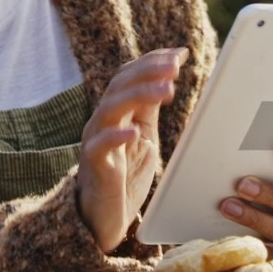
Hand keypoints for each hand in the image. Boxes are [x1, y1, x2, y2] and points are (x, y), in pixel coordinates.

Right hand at [77, 47, 186, 252]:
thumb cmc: (125, 174)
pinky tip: (134, 131)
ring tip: (167, 91)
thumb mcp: (144, 135)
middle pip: (120, 85)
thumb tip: (170, 73)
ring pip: (110, 108)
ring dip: (139, 95)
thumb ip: (151, 107)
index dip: (151, 61)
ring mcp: (95, 141)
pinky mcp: (94, 166)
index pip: (128, 76)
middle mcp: (102, 121)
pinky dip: (116, 136)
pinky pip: (100, 147)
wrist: (105, 218)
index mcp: (116, 112)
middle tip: (175, 67)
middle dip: (148, 72)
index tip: (178, 53)